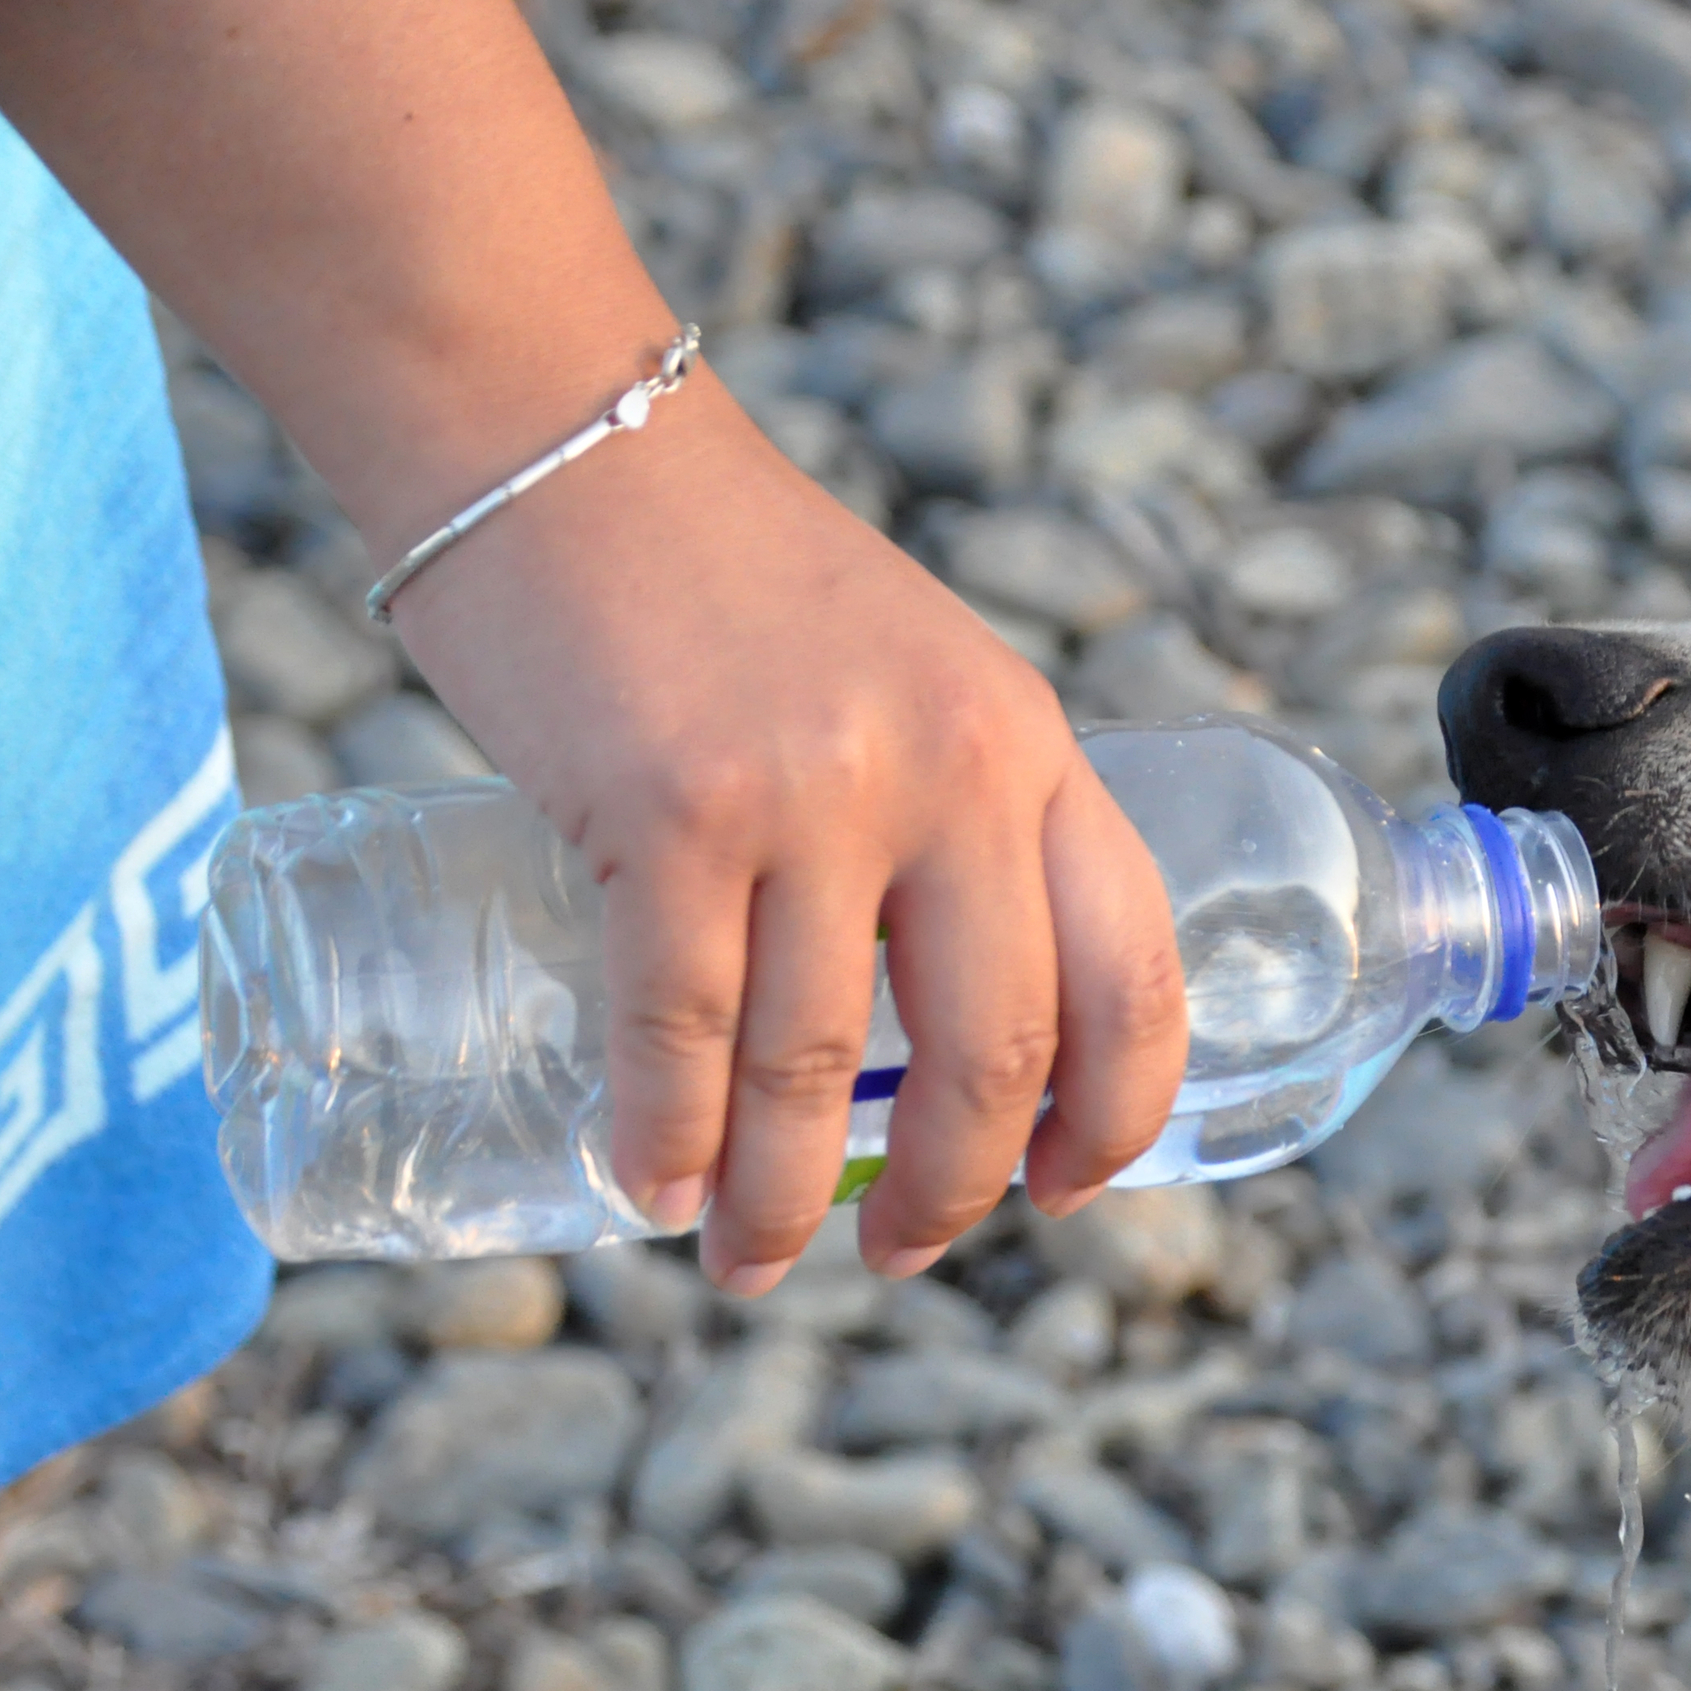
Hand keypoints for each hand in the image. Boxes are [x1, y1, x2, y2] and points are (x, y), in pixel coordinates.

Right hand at [386, 372, 1187, 1294]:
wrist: (556, 428)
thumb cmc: (724, 575)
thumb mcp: (909, 680)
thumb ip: (947, 823)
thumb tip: (928, 1032)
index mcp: (1032, 746)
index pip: (1134, 972)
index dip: (1116, 1115)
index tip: (1066, 1191)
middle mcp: (954, 773)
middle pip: (995, 1053)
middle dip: (955, 1192)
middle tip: (901, 1258)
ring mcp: (815, 793)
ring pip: (825, 1069)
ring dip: (788, 1202)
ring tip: (748, 1262)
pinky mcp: (669, 811)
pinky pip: (684, 1032)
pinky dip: (669, 1139)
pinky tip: (654, 1191)